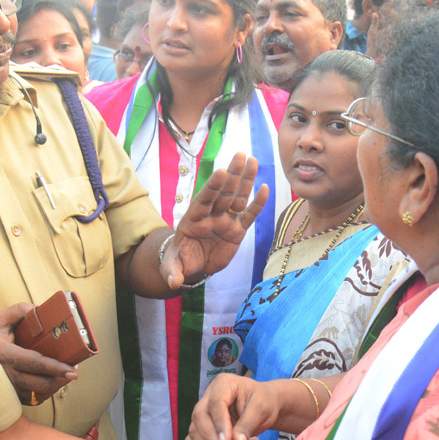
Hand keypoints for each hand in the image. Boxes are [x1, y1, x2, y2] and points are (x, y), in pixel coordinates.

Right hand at [0, 302, 78, 404]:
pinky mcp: (6, 395)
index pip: (35, 363)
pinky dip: (42, 394)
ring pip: (35, 394)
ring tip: (64, 377)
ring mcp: (5, 387)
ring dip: (53, 387)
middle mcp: (5, 374)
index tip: (72, 370)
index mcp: (4, 354)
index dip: (55, 367)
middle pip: (39, 383)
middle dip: (60, 380)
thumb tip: (41, 309)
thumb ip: (21, 311)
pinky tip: (50, 385)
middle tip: (73, 372)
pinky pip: (28, 400)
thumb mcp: (0, 318)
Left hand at [161, 151, 270, 288]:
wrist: (192, 265)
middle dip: (232, 174)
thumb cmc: (180, 261)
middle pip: (223, 192)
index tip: (221, 172)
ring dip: (245, 180)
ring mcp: (225, 221)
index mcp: (193, 218)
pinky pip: (248, 215)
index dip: (212, 186)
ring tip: (253, 160)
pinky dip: (257, 204)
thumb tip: (173, 283)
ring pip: (237, 198)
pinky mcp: (237, 230)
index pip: (204, 199)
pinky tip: (265, 188)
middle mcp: (211, 215)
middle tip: (240, 155)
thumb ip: (172, 272)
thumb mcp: (173, 266)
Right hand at [186, 374, 281, 439]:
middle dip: (209, 438)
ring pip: (195, 428)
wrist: (265, 405)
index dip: (219, 423)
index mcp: (224, 383)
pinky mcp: (203, 424)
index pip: (216, 403)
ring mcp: (204, 409)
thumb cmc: (264, 402)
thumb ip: (248, 424)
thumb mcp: (261, 409)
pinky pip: (194, 437)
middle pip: (200, 416)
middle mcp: (209, 395)